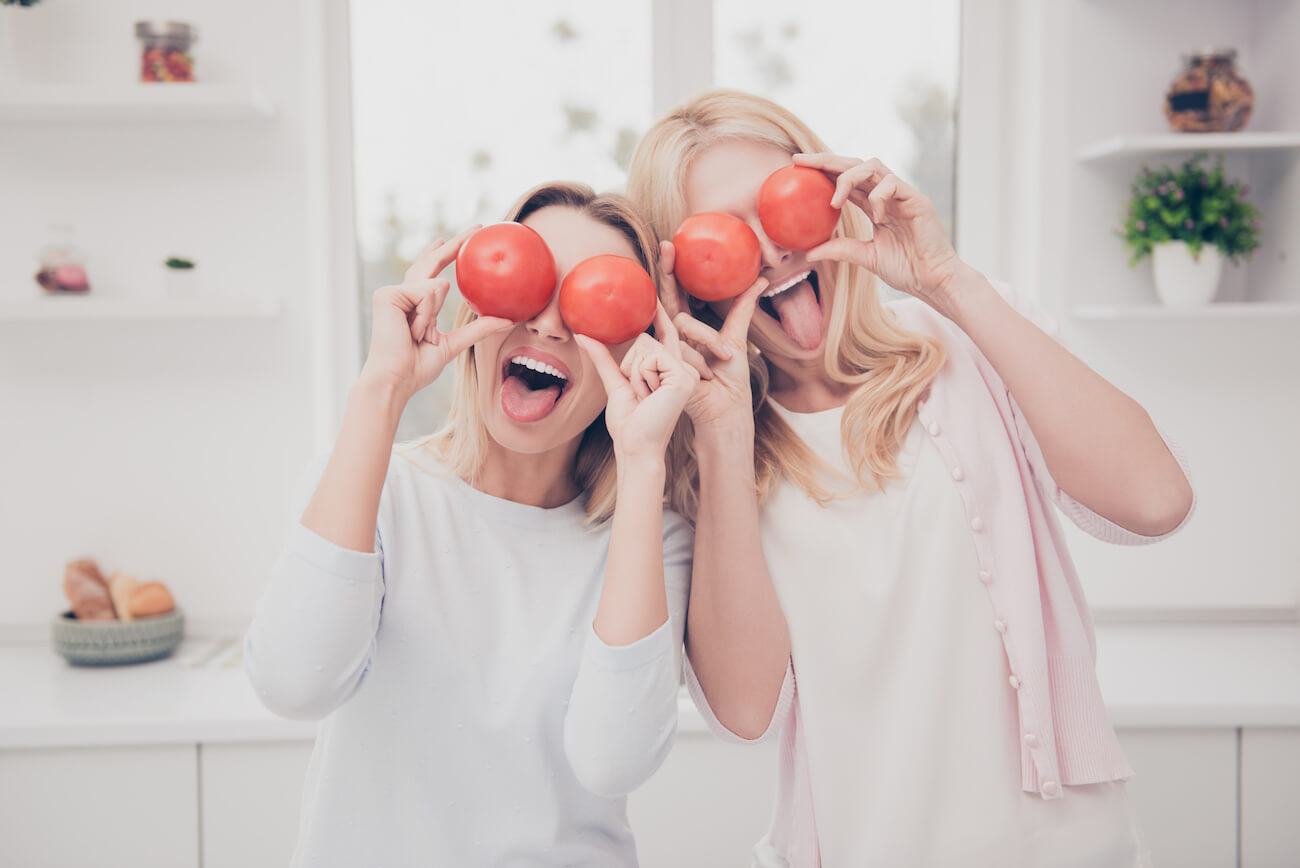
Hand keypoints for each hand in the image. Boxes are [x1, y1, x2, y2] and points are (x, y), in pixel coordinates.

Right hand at [358, 226, 512, 401]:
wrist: (396, 379)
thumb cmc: (417, 367)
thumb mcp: (454, 344)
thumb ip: (478, 329)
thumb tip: (508, 320)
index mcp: (414, 303)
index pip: (429, 271)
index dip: (442, 253)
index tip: (454, 239)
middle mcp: (402, 293)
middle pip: (431, 261)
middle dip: (454, 244)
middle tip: (479, 227)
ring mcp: (393, 292)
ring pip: (437, 283)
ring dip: (433, 316)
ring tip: (417, 335)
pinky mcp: (388, 294)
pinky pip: (428, 291)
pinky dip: (426, 314)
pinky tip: (412, 329)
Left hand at [575, 304, 699, 461]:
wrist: (636, 445)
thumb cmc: (628, 421)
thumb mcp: (614, 383)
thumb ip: (603, 358)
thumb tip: (582, 334)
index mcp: (670, 368)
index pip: (662, 335)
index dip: (660, 315)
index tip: (654, 296)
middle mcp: (682, 367)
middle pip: (645, 339)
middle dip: (630, 365)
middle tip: (639, 393)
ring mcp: (685, 371)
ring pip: (646, 346)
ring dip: (635, 374)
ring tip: (645, 396)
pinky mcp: (683, 375)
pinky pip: (651, 357)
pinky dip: (641, 376)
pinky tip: (650, 395)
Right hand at [659, 240, 766, 433]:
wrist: (725, 408)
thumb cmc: (729, 379)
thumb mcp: (737, 337)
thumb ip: (743, 308)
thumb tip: (761, 280)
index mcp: (688, 326)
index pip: (678, 292)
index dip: (673, 269)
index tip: (671, 243)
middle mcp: (674, 333)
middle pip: (666, 296)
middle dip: (668, 270)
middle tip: (668, 245)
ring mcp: (666, 347)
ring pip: (684, 324)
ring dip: (710, 344)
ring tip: (721, 362)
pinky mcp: (663, 363)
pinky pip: (684, 346)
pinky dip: (703, 360)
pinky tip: (705, 376)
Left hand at [793, 154, 962, 303]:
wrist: (933, 280)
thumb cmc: (906, 269)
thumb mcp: (866, 257)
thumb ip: (840, 250)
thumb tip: (808, 253)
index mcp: (876, 205)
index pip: (846, 180)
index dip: (823, 170)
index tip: (796, 166)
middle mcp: (887, 194)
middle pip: (855, 164)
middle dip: (826, 160)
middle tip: (800, 162)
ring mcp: (903, 194)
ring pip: (873, 166)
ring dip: (849, 178)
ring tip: (835, 201)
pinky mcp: (917, 200)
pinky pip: (893, 184)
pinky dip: (879, 195)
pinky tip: (875, 213)